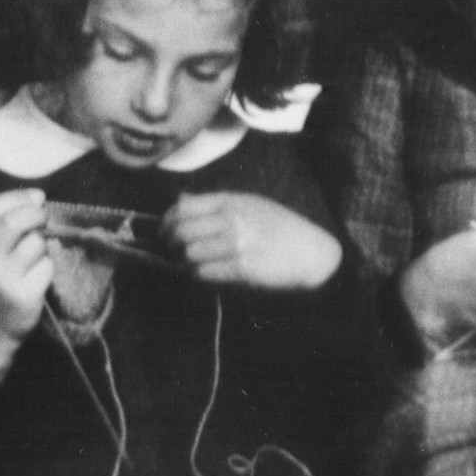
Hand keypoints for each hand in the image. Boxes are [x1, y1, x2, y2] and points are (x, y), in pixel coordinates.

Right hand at [0, 189, 53, 359]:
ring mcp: (3, 278)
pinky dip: (46, 269)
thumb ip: (3, 227)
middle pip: (14, 222)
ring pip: (35, 243)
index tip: (38, 197)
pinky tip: (36, 279)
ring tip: (35, 258)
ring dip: (42, 246)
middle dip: (36, 215)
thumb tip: (37, 198)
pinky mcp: (22, 295)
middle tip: (44, 218)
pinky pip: (46, 267)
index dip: (18, 197)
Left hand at [162, 192, 341, 290]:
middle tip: (171, 251)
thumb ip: (215, 202)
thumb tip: (181, 200)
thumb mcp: (250, 203)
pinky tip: (204, 274)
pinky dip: (199, 275)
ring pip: (189, 253)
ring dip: (184, 261)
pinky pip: (205, 273)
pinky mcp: (242, 268)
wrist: (311, 252)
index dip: (166, 222)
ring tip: (188, 264)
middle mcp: (230, 220)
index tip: (163, 232)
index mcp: (230, 201)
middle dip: (170, 244)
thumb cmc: (280, 227)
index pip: (182, 208)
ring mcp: (236, 244)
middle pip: (181, 231)